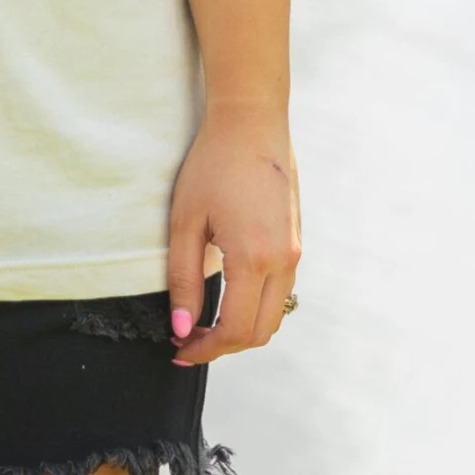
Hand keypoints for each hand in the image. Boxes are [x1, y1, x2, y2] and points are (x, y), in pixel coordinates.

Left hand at [168, 105, 300, 366]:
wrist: (252, 123)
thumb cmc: (212, 166)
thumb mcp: (185, 223)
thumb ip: (183, 279)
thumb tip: (181, 329)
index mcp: (255, 258)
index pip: (236, 330)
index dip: (206, 350)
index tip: (179, 351)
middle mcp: (284, 261)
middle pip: (261, 332)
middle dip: (224, 347)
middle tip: (187, 343)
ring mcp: (295, 252)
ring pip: (274, 315)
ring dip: (241, 328)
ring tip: (202, 324)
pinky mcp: (295, 242)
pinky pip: (279, 291)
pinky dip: (255, 307)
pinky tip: (225, 298)